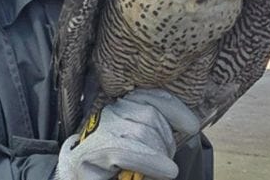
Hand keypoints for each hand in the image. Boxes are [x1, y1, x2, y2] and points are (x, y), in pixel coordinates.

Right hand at [54, 89, 199, 179]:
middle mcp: (110, 112)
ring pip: (143, 133)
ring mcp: (101, 129)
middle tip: (165, 164)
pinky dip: (152, 162)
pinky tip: (165, 171)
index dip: (175, 108)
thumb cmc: (111, 163)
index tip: (191, 125)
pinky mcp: (95, 150)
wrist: (78, 175)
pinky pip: (129, 150)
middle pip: (151, 117)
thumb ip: (154, 131)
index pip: (151, 96)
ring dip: (158, 156)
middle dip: (166, 142)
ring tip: (157, 171)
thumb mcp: (138, 143)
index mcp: (123, 107)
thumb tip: (187, 125)